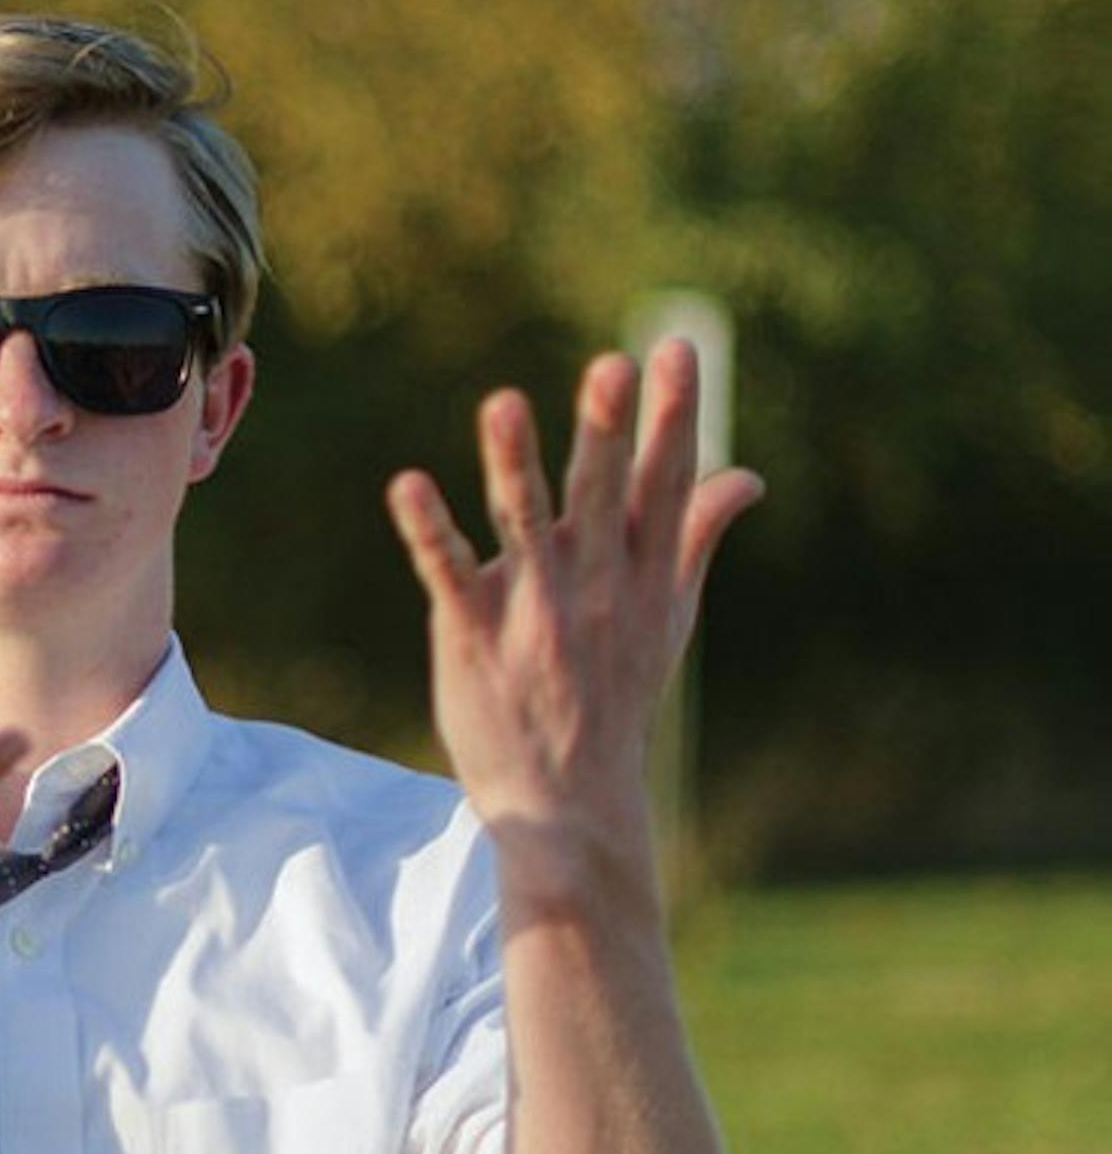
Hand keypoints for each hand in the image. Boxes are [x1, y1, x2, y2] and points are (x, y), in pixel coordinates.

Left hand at [385, 340, 762, 879]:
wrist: (570, 803)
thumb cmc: (617, 697)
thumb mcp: (669, 616)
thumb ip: (695, 536)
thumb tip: (747, 476)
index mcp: (643, 575)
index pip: (664, 484)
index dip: (673, 416)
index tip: (676, 350)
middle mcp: (593, 586)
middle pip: (601, 495)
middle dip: (608, 431)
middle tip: (612, 366)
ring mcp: (532, 612)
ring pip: (523, 525)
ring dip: (515, 466)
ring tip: (504, 405)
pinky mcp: (473, 634)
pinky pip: (449, 573)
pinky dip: (429, 530)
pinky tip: (406, 486)